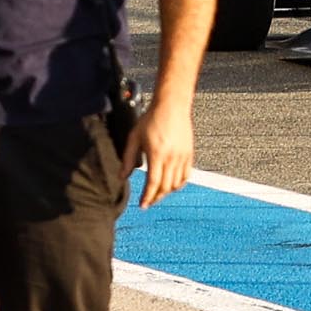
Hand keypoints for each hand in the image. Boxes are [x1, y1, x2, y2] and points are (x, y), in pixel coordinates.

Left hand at [128, 91, 195, 207]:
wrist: (171, 105)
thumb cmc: (151, 118)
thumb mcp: (135, 137)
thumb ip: (128, 158)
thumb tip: (122, 176)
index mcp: (157, 154)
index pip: (153, 183)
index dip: (147, 197)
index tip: (142, 205)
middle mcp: (171, 157)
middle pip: (165, 187)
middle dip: (156, 197)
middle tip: (148, 202)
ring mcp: (182, 156)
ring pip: (176, 184)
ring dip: (166, 192)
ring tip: (157, 193)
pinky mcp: (189, 154)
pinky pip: (186, 176)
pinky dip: (179, 184)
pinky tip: (171, 185)